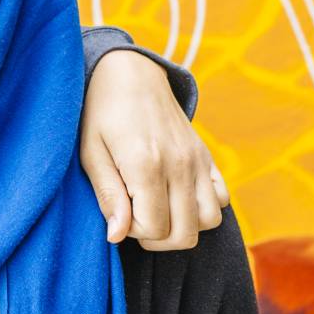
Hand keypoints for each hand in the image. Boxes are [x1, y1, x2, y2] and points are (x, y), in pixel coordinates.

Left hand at [79, 50, 228, 249]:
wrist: (130, 75)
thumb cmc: (100, 114)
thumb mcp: (90, 153)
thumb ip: (107, 196)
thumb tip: (117, 236)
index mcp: (146, 165)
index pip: (154, 228)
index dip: (132, 232)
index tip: (118, 212)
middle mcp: (179, 165)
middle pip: (184, 234)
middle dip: (157, 238)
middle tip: (134, 218)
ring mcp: (198, 161)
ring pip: (209, 221)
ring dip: (183, 226)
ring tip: (156, 210)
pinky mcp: (207, 157)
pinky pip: (223, 198)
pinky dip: (203, 208)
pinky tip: (176, 197)